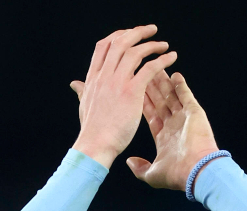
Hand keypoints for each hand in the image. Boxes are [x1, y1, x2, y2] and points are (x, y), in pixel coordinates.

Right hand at [70, 26, 177, 169]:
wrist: (95, 145)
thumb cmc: (92, 130)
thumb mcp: (84, 104)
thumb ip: (82, 90)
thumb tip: (75, 84)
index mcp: (94, 77)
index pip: (104, 46)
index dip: (118, 36)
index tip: (129, 34)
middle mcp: (104, 75)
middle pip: (119, 42)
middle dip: (136, 32)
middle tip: (150, 30)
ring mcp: (117, 82)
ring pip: (135, 52)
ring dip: (152, 44)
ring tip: (163, 45)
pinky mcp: (131, 92)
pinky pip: (149, 68)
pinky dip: (162, 60)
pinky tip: (171, 57)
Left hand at [127, 72, 218, 190]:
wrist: (197, 172)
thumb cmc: (177, 174)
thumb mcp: (152, 174)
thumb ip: (140, 168)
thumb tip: (129, 162)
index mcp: (164, 137)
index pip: (150, 114)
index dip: (142, 102)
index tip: (134, 90)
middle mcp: (174, 126)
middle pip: (160, 101)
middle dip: (151, 87)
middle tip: (143, 72)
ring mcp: (185, 118)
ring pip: (171, 96)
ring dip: (163, 83)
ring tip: (155, 68)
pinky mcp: (195, 113)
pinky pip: (186, 95)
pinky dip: (180, 85)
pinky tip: (174, 74)